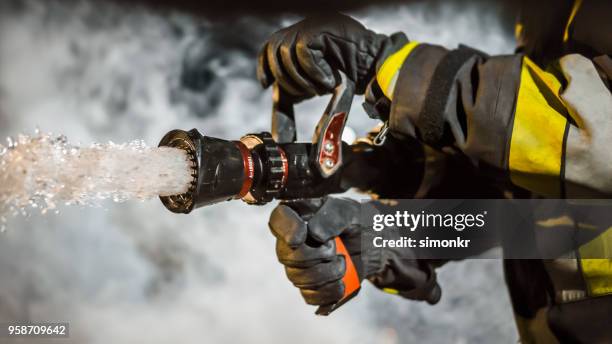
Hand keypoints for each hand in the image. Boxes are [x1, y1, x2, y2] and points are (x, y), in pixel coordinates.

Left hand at [257, 13, 406, 99]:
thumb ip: (298, 84)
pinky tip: (329, 80)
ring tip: (320, 87)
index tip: (267, 84)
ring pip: (286, 51)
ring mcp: (315, 22)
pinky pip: (302, 50)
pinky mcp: (323, 26)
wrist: (381, 68)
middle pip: (275, 48)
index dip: (265, 65)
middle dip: (285, 78)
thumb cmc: (354, 75)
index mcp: (306, 34)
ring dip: (301, 78)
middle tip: (307, 94)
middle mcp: (308, 25)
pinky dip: (313, 71)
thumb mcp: (318, 80)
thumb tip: (279, 107)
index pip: (272, 44)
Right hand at [268, 197, 440, 306]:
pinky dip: (328, 292)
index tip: (302, 236)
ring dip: (326, 273)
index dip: (286, 230)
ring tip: (343, 262)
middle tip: (336, 248)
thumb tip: (313, 234)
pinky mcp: (309, 286)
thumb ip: (331, 217)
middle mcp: (290, 241)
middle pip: (287, 255)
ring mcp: (297, 266)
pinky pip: (310, 296)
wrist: (373, 245)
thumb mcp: (349, 212)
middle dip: (315, 255)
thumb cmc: (356, 222)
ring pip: (298, 278)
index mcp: (297, 215)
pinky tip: (341, 283)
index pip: (278, 220)